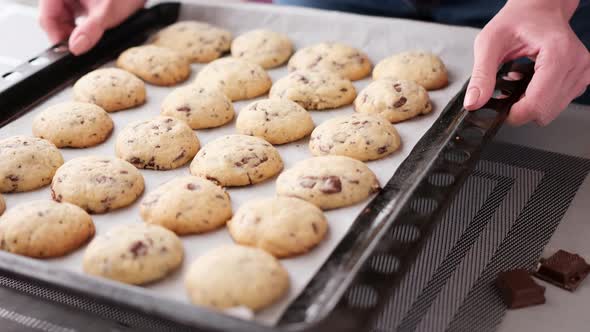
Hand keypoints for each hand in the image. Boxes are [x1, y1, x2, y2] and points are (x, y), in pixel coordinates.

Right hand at [39, 0, 145, 54]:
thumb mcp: (108, 12)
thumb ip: (91, 30)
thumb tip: (76, 47)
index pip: (46, 17)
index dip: (56, 37)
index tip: (69, 52)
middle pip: (55, 20)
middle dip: (68, 37)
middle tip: (82, 49)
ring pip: (65, 21)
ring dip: (77, 34)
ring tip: (92, 40)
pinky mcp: (84, 2)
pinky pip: (77, 18)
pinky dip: (85, 29)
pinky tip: (96, 33)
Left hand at [464, 0, 589, 125]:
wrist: (538, 9)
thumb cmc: (517, 19)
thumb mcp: (489, 43)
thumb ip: (481, 75)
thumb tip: (473, 103)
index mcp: (558, 53)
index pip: (538, 103)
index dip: (515, 114)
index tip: (499, 110)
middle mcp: (577, 64)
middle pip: (545, 112)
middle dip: (520, 109)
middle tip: (505, 92)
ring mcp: (582, 72)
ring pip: (551, 111)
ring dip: (529, 104)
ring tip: (518, 81)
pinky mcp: (581, 79)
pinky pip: (557, 103)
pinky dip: (539, 99)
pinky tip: (528, 83)